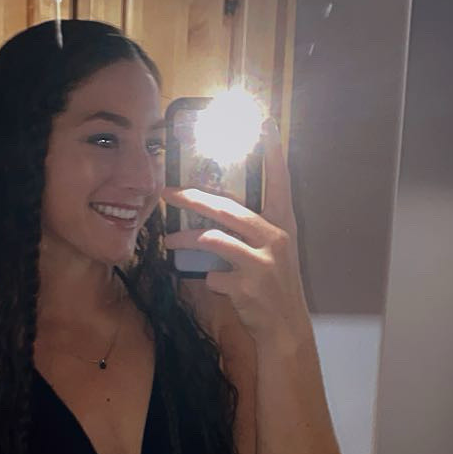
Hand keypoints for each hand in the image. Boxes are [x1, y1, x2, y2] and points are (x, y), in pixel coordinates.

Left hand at [164, 120, 309, 342]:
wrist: (286, 330)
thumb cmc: (274, 288)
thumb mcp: (272, 254)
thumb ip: (251, 232)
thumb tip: (214, 213)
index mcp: (283, 226)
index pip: (280, 181)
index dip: (273, 152)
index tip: (264, 123)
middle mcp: (276, 238)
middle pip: (226, 208)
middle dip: (192, 198)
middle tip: (166, 192)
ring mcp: (262, 263)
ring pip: (212, 239)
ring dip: (185, 240)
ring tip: (168, 240)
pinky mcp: (247, 286)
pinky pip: (213, 275)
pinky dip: (208, 279)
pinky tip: (215, 284)